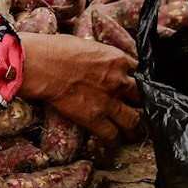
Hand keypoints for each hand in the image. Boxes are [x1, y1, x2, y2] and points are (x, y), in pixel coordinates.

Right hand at [17, 32, 141, 142]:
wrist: (43, 65)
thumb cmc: (58, 50)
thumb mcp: (89, 46)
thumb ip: (102, 58)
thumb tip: (100, 63)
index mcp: (118, 60)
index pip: (141, 72)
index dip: (141, 81)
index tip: (139, 87)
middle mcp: (119, 82)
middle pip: (143, 98)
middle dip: (144, 105)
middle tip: (142, 111)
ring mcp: (109, 102)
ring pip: (134, 121)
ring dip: (135, 128)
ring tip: (133, 132)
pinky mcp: (95, 118)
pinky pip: (112, 135)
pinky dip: (114, 140)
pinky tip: (113, 141)